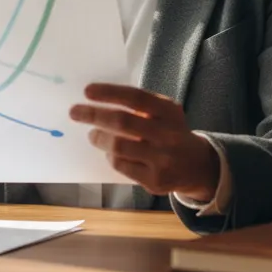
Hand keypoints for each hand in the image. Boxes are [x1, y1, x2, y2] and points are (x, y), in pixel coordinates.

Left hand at [69, 84, 219, 200]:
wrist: (196, 165)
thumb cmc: (169, 131)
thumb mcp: (163, 112)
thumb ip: (138, 105)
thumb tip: (96, 100)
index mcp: (168, 110)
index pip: (135, 97)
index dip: (109, 93)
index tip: (87, 91)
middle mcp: (168, 134)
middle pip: (122, 122)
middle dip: (93, 115)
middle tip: (75, 112)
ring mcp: (163, 159)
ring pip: (119, 147)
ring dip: (99, 138)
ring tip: (92, 135)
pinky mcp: (155, 180)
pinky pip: (122, 166)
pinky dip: (111, 157)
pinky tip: (110, 153)